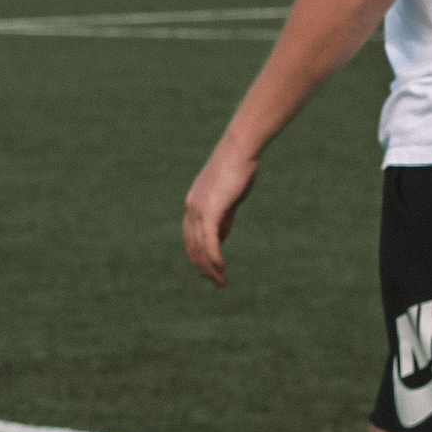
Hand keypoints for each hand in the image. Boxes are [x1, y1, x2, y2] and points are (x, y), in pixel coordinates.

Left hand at [182, 141, 258, 287]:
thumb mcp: (229, 197)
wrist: (240, 149)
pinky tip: (221, 269)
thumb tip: (220, 236)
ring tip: (220, 282)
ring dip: (210, 267)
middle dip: (204, 266)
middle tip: (216, 282)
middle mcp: (191, 207)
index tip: (210, 269)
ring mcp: (198, 209)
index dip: (200, 254)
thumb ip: (223, 216)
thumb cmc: (239, 168)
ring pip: (200, 247)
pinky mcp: (210, 210)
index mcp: (194, 203)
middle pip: (193, 245)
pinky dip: (214, 257)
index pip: (191, 236)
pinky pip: (210, 241)